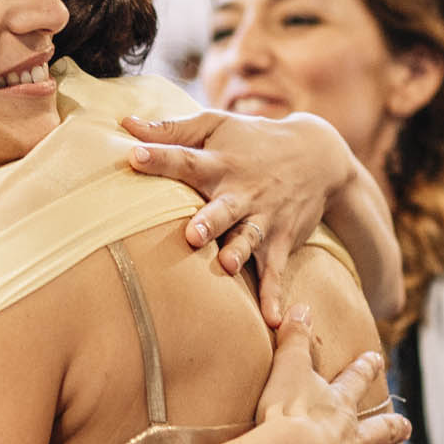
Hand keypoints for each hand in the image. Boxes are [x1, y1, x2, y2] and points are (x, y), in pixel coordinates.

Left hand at [123, 111, 399, 325]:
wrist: (318, 155)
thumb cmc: (252, 140)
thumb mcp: (216, 125)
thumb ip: (170, 128)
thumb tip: (125, 123)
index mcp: (219, 162)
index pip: (185, 159)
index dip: (159, 157)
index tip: (133, 155)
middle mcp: (241, 192)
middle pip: (222, 207)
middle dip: (209, 220)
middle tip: (192, 233)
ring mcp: (263, 218)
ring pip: (249, 238)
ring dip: (239, 252)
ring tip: (226, 266)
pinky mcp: (280, 241)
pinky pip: (275, 271)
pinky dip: (274, 295)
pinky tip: (273, 320)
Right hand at [258, 309, 417, 443]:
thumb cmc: (284, 415)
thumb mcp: (286, 370)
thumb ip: (293, 339)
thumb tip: (300, 305)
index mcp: (338, 407)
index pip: (355, 382)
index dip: (365, 368)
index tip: (377, 358)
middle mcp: (355, 439)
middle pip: (382, 431)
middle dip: (394, 428)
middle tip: (406, 427)